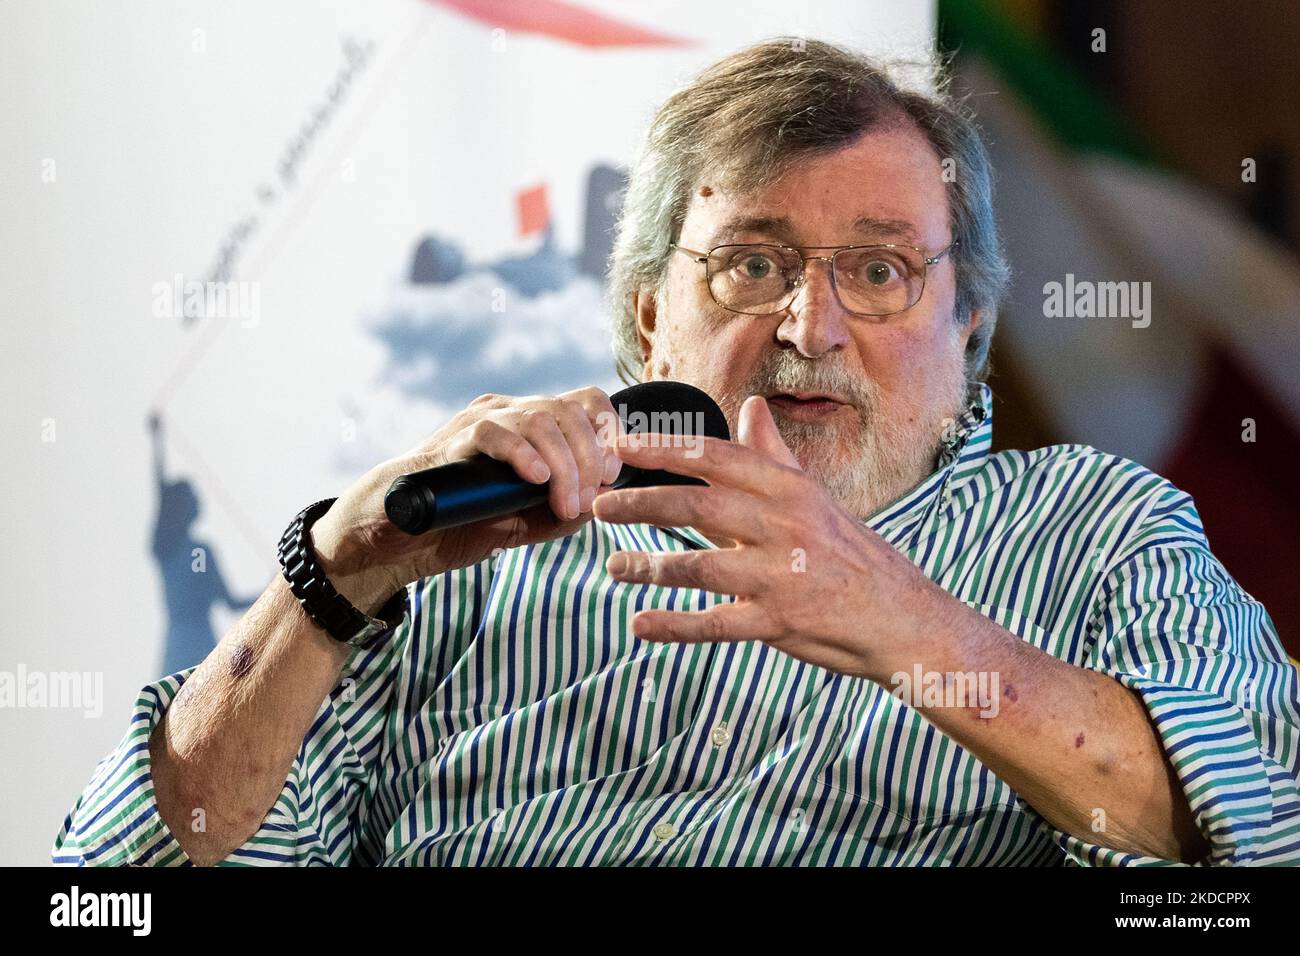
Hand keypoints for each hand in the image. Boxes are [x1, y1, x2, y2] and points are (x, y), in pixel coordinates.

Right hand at [310, 386, 624, 610]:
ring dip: (565, 463)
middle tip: (590, 500)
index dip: (609, 432)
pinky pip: (495, 432)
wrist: (396, 543)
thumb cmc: (457, 527)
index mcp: (529, 427)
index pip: (585, 402)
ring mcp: (479, 422)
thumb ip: (558, 514)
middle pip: (571, 408)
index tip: (613, 475)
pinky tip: (536, 480)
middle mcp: (507, 413)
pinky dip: (523, 454)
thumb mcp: (520, 524)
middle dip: (591, 456)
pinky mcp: (452, 441)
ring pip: (541, 417)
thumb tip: (601, 505)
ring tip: (566, 503)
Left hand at [592, 396, 959, 681]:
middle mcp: (784, 526)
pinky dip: (674, 626)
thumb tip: (749, 406)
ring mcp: (781, 576)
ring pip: (700, 566)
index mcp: (789, 489)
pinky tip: (639, 625)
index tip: (619, 444)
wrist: (901, 617)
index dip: (664, 448)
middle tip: (598, 505)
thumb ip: (773, 454)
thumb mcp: (814, 497)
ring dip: (649, 565)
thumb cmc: (851, 553)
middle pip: (698, 504)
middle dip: (641, 502)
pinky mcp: (779, 623)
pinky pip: (715, 624)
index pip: (716, 457)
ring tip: (613, 565)